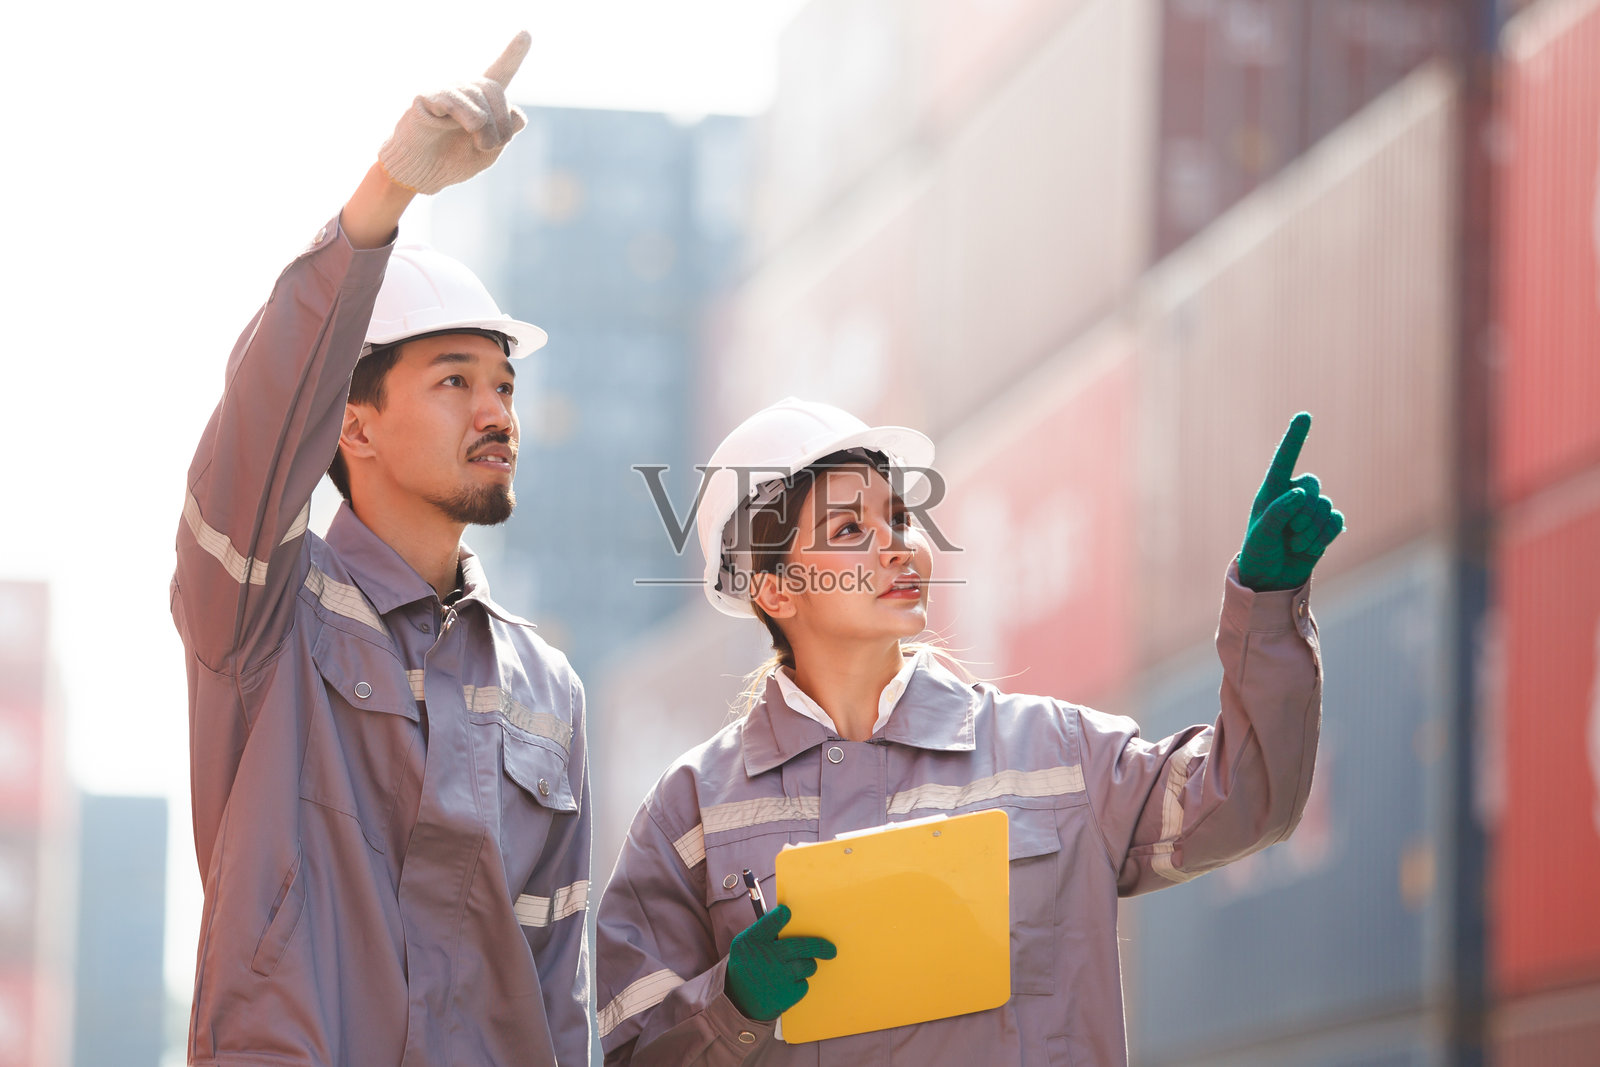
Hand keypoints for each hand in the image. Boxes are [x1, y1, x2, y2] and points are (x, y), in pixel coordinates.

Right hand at [378, 32, 530, 195]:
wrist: (422, 173)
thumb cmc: (453, 160)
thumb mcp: (488, 152)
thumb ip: (506, 133)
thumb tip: (516, 112)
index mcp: (483, 101)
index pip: (500, 71)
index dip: (513, 52)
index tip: (526, 33)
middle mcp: (465, 89)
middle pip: (495, 88)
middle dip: (502, 122)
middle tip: (493, 145)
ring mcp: (446, 91)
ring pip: (478, 95)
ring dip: (486, 127)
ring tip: (480, 145)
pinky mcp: (427, 97)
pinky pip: (452, 99)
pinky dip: (463, 115)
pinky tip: (452, 127)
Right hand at [725, 905, 835, 1021]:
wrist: (738, 1001)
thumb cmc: (749, 965)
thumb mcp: (747, 946)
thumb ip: (766, 933)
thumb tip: (795, 920)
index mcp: (752, 942)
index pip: (768, 924)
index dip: (779, 917)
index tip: (787, 912)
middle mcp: (764, 958)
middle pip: (800, 947)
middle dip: (819, 946)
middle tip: (831, 949)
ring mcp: (776, 977)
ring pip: (807, 966)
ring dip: (807, 965)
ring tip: (796, 968)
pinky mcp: (785, 995)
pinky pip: (804, 984)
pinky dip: (800, 983)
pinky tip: (788, 984)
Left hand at [1236, 412, 1343, 591]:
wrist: (1271, 579)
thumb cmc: (1259, 553)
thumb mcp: (1261, 535)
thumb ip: (1277, 512)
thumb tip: (1299, 493)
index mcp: (1272, 491)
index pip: (1284, 460)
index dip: (1295, 438)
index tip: (1304, 416)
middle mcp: (1293, 496)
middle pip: (1312, 485)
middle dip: (1304, 511)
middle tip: (1289, 533)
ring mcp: (1311, 511)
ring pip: (1325, 506)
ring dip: (1312, 530)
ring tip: (1295, 545)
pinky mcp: (1325, 526)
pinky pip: (1336, 521)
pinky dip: (1325, 536)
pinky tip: (1310, 548)